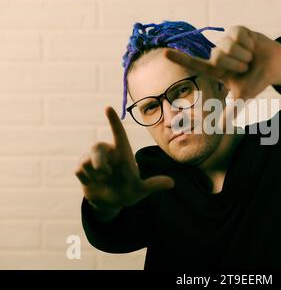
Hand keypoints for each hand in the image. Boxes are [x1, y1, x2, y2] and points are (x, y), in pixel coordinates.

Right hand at [74, 106, 173, 220]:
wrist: (110, 202)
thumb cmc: (127, 191)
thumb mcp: (141, 189)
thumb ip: (153, 185)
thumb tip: (172, 183)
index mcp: (122, 153)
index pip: (118, 133)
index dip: (114, 121)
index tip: (108, 107)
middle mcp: (108, 153)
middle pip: (97, 146)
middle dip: (98, 160)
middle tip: (105, 173)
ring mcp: (93, 159)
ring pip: (87, 161)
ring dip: (95, 174)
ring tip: (103, 180)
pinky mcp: (81, 167)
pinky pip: (79, 170)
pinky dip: (87, 179)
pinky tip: (93, 182)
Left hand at [164, 25, 280, 100]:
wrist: (275, 65)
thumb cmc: (257, 81)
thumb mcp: (244, 97)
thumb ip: (231, 111)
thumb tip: (220, 128)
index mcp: (216, 70)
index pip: (195, 64)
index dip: (180, 59)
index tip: (164, 54)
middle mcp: (218, 54)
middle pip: (218, 57)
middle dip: (237, 64)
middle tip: (246, 67)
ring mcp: (226, 41)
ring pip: (229, 46)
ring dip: (245, 54)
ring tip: (251, 57)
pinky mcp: (237, 30)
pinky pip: (239, 35)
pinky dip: (249, 43)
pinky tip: (253, 46)